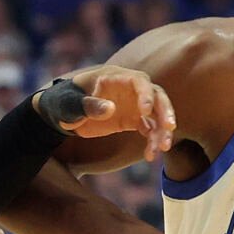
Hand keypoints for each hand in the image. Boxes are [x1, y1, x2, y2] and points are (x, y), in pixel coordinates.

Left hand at [50, 65, 176, 160]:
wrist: (64, 112)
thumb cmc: (64, 102)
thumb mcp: (69, 104)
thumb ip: (87, 105)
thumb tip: (110, 108)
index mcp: (116, 78)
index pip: (139, 81)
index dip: (145, 94)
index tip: (145, 111)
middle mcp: (131, 90)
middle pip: (157, 96)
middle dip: (165, 111)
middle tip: (169, 128)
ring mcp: (134, 105)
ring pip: (157, 115)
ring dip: (162, 131)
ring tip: (163, 148)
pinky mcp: (134, 120)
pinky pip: (149, 130)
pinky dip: (152, 142)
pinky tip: (150, 155)